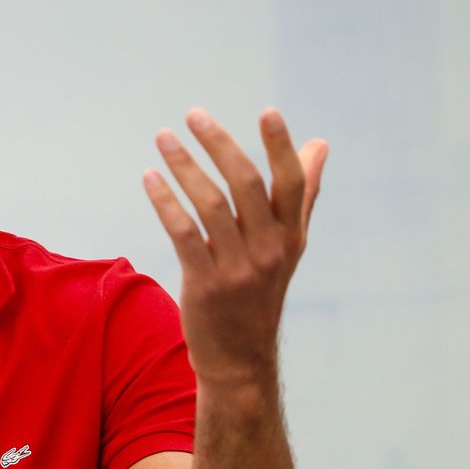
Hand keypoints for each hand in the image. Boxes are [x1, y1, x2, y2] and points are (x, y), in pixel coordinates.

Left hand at [142, 108, 327, 387]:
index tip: (268, 112)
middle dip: (220, 144)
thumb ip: (302, 194)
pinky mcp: (205, 283)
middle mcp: (269, 249)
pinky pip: (182, 232)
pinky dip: (165, 201)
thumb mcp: (288, 246)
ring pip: (210, 203)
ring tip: (164, 137)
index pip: (292, 183)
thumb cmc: (261, 291)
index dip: (281, 147)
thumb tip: (320, 144)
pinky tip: (149, 177)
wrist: (240, 358)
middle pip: (246, 184)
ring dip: (184, 165)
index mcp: (290, 236)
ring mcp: (238, 267)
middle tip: (195, 114)